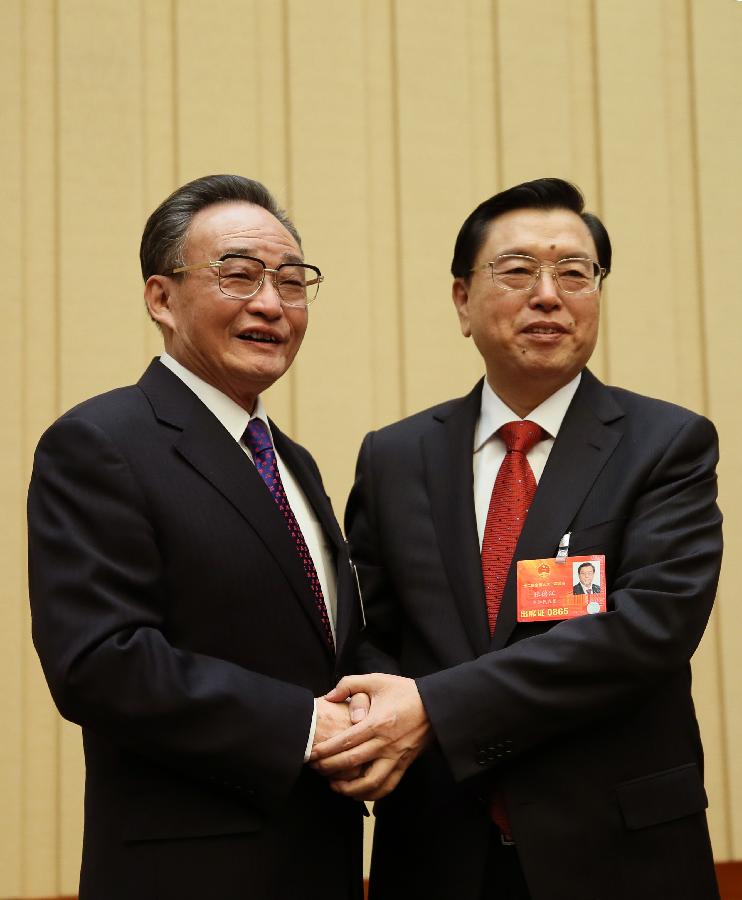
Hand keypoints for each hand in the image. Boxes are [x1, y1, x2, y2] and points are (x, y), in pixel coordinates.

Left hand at [309, 673, 431, 799]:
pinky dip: (371, 794)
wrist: (435, 705)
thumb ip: (349, 684)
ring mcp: (396, 757)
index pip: (345, 742)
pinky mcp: (404, 765)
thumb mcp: (377, 680)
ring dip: (349, 788)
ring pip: (370, 783)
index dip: (325, 751)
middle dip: (329, 768)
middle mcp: (385, 743)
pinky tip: (357, 793)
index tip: (311, 755)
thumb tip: (329, 696)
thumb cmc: (404, 691)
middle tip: (315, 768)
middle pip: (352, 762)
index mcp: (377, 723)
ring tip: (334, 785)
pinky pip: (387, 787)